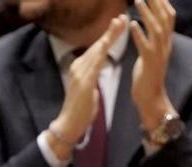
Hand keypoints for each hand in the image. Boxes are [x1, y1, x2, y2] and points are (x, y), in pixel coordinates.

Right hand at [49, 14, 125, 151]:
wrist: (70, 124)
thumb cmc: (81, 109)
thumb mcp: (90, 88)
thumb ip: (93, 75)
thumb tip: (99, 67)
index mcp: (80, 67)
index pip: (96, 48)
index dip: (107, 36)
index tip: (118, 24)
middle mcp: (78, 66)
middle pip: (97, 45)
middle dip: (110, 31)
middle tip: (122, 18)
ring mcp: (79, 73)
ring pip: (96, 50)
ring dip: (108, 36)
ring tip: (119, 24)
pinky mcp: (83, 81)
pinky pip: (95, 64)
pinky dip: (102, 51)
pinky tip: (108, 43)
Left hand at [128, 0, 176, 134]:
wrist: (151, 99)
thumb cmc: (149, 76)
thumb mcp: (153, 53)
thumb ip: (153, 38)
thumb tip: (151, 24)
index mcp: (166, 42)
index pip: (169, 17)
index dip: (163, 3)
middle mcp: (165, 46)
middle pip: (164, 18)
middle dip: (156, 2)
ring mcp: (159, 54)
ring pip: (155, 29)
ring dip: (147, 13)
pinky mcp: (149, 63)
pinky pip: (145, 46)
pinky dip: (139, 34)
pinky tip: (132, 24)